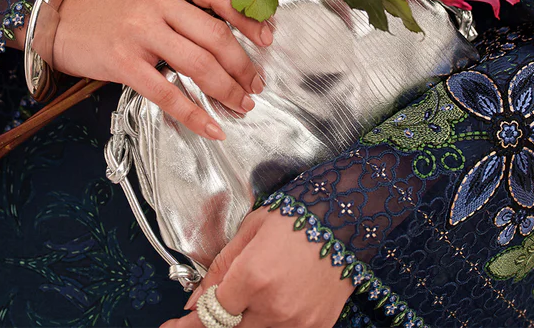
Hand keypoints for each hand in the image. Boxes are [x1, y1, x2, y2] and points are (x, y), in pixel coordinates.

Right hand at [49, 0, 271, 139]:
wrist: (61, 19)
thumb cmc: (112, 5)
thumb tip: (233, 27)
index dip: (249, 18)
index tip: (268, 38)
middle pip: (214, 35)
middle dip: (243, 65)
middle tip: (256, 83)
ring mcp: (139, 31)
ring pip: (198, 65)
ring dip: (226, 90)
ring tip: (241, 103)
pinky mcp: (123, 62)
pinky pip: (167, 93)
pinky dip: (194, 114)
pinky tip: (211, 127)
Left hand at [159, 205, 354, 327]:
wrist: (345, 219)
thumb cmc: (296, 216)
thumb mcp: (249, 231)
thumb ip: (219, 269)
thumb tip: (194, 301)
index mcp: (252, 277)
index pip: (209, 314)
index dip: (188, 323)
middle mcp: (273, 306)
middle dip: (220, 316)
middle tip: (222, 298)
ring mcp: (296, 322)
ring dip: (246, 319)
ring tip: (259, 286)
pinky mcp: (315, 327)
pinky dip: (273, 319)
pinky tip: (278, 296)